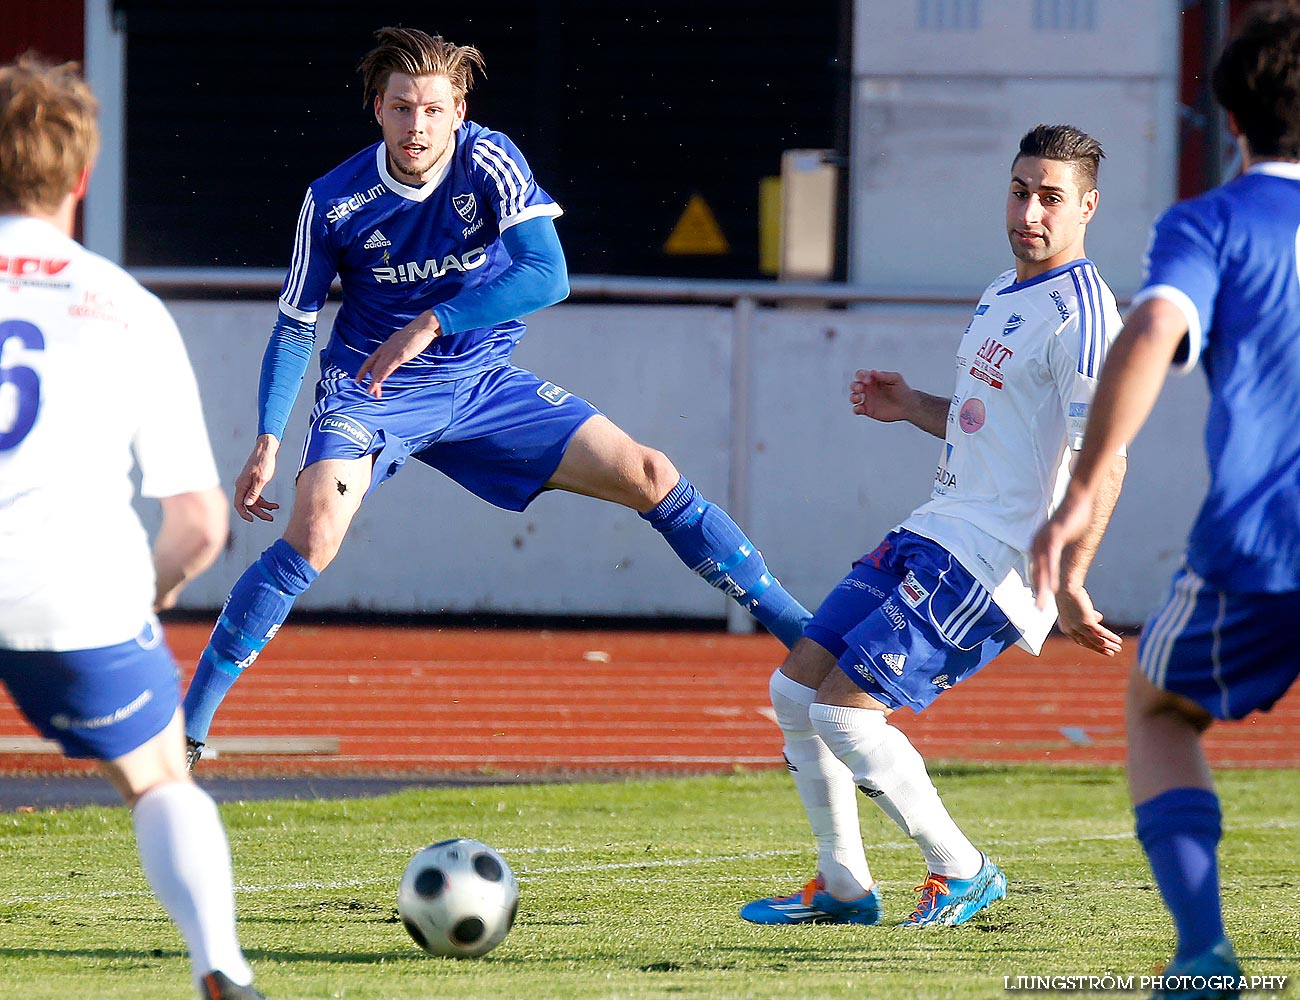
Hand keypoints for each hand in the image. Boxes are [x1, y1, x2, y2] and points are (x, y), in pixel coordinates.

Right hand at [234, 435, 280, 522]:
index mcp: (241, 485)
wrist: (266, 449)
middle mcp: (242, 486)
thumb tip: (247, 504)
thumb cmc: (263, 462)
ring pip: (253, 500)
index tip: (253, 520)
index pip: (239, 504)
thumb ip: (254, 492)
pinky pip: (257, 495)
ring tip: (275, 509)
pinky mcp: (253, 482)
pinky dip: (265, 500)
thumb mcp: (261, 479)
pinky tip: (274, 505)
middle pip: (248, 504)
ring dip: (264, 507)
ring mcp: (247, 484)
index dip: (244, 514)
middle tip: (270, 519)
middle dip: (259, 512)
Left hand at [356, 311, 440, 397]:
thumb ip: (396, 351)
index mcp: (384, 347)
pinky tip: (378, 382)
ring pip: (378, 370)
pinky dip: (382, 375)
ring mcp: (391, 352)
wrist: (422, 327)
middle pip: (373, 368)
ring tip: (372, 392)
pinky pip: (388, 367)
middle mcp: (385, 350)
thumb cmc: (415, 334)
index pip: (370, 361)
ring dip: (375, 382)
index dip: (363, 371)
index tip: (358, 380)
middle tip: (369, 392)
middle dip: (371, 381)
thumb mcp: (401, 344)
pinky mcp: (399, 355)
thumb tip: (396, 357)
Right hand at [849, 369, 913, 422]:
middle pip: (854, 385)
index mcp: (873, 379)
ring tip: (859, 398)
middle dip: (854, 386)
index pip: (861, 374)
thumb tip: (873, 372)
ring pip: (853, 397)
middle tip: (860, 389)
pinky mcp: (868, 410)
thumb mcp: (896, 378)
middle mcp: (868, 389)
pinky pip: (857, 410)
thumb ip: (884, 375)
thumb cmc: (902, 390)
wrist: (908, 406)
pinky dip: (856, 409)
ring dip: (853, 397)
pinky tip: (861, 408)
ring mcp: (867, 399)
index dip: (861, 376)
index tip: (867, 380)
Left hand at [1029, 490, 1092, 608]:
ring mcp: (1044, 539)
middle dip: (1037, 591)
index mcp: (1039, 545)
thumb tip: (1059, 555)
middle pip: (1036, 571)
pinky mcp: (1053, 536)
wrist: (1078, 498)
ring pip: (1041, 568)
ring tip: (1042, 603)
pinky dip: (1051, 572)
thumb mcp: (1064, 536)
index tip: (1039, 602)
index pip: (1036, 570)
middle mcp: (1037, 543)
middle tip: (1038, 609)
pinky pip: (1051, 558)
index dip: (1037, 586)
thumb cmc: (1073, 517)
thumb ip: (1059, 547)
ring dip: (1042, 587)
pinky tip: (1052, 586)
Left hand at [1054, 585, 1122, 656]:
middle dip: (1101, 649)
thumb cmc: (1073, 595)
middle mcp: (1071, 631)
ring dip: (1108, 645)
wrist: (1068, 588)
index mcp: (1067, 629)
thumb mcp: (1080, 608)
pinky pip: (1100, 632)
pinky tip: (1118, 640)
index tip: (1102, 648)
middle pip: (1088, 643)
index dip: (1092, 645)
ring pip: (1096, 640)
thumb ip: (1089, 615)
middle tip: (1111, 653)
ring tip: (1118, 648)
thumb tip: (1100, 619)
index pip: (1081, 641)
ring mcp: (1078, 627)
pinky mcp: (1086, 622)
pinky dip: (1110, 637)